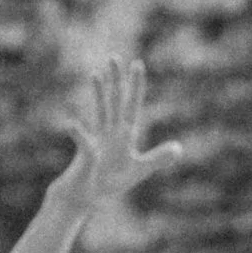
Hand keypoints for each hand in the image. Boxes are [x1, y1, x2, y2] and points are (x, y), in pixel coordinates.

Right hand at [47, 56, 183, 224]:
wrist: (86, 196)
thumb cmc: (111, 181)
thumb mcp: (139, 169)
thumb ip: (157, 158)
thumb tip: (179, 148)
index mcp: (123, 134)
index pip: (132, 105)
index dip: (136, 86)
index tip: (137, 64)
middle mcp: (110, 133)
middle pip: (115, 102)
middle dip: (117, 80)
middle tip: (116, 56)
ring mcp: (97, 141)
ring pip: (100, 113)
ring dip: (99, 94)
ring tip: (96, 73)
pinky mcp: (87, 155)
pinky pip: (83, 144)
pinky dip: (78, 135)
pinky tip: (72, 125)